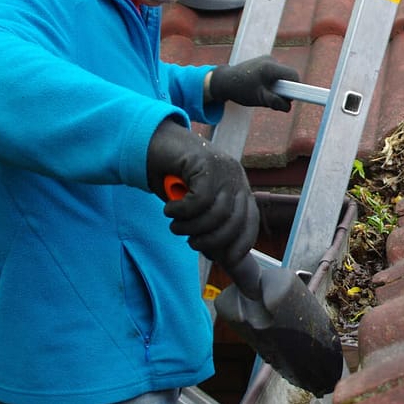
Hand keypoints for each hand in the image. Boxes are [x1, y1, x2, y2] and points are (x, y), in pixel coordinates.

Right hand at [146, 120, 258, 266]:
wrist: (153, 143)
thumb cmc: (174, 178)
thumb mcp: (196, 205)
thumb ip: (209, 224)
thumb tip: (221, 256)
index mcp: (237, 186)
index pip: (250, 219)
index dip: (242, 242)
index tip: (227, 260)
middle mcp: (235, 176)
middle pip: (235, 220)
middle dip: (213, 240)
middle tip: (192, 242)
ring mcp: (223, 167)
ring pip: (216, 213)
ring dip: (192, 227)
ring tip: (176, 225)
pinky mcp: (205, 162)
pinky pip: (199, 200)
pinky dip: (182, 211)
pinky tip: (170, 208)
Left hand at [209, 55, 298, 111]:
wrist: (223, 81)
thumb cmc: (239, 90)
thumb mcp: (259, 99)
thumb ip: (275, 102)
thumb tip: (288, 106)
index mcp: (270, 68)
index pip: (293, 75)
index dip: (296, 88)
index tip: (292, 98)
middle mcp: (271, 60)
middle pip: (288, 77)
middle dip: (285, 90)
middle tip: (273, 100)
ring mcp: (267, 60)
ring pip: (281, 77)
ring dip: (277, 87)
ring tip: (264, 94)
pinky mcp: (264, 62)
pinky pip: (275, 74)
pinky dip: (272, 83)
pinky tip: (261, 88)